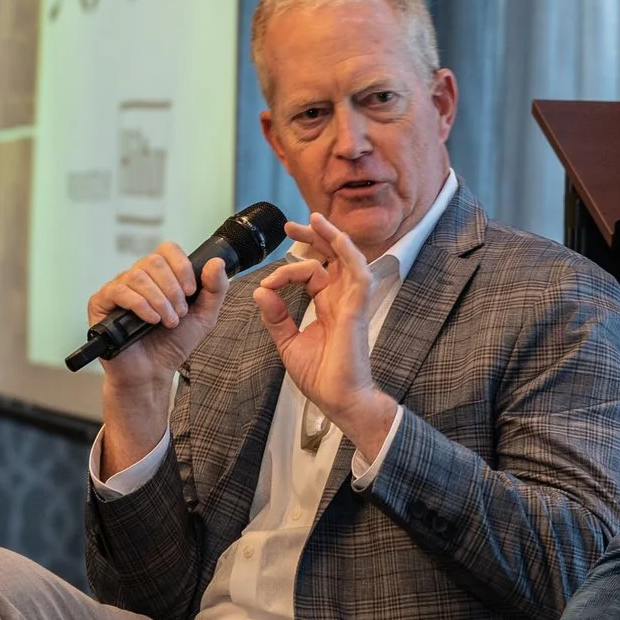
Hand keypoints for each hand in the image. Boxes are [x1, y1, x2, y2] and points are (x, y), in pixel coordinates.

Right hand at [90, 241, 230, 386]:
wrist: (153, 372)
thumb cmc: (174, 343)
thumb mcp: (204, 316)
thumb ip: (215, 289)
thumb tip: (217, 261)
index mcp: (159, 275)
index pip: (167, 250)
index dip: (182, 266)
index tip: (191, 291)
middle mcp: (137, 277)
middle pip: (153, 261)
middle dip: (172, 289)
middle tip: (179, 314)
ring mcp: (117, 288)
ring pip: (138, 276)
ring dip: (159, 300)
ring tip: (168, 322)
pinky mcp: (100, 303)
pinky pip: (118, 291)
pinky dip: (140, 305)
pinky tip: (151, 320)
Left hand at [256, 214, 398, 452]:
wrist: (338, 400)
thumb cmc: (321, 376)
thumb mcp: (288, 342)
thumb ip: (276, 316)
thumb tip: (260, 292)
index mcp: (328, 306)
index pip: (313, 272)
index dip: (289, 268)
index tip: (268, 282)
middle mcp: (341, 300)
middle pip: (332, 258)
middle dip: (314, 238)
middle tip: (292, 226)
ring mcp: (351, 303)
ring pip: (347, 259)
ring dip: (332, 237)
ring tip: (316, 220)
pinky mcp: (357, 310)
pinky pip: (359, 275)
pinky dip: (349, 254)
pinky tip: (337, 240)